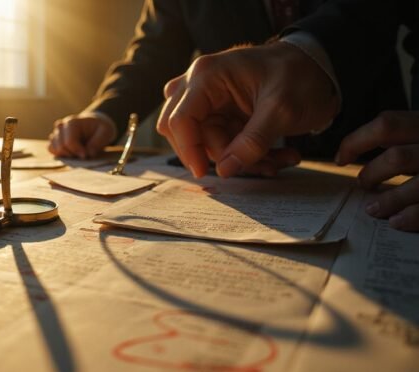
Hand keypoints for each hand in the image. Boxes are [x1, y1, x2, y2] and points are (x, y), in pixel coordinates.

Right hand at [48, 114, 116, 158]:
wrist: (95, 125)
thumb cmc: (101, 128)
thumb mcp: (106, 132)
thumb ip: (98, 142)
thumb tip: (88, 154)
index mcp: (73, 122)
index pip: (69, 142)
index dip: (77, 151)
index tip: (86, 155)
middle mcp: (62, 126)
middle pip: (60, 146)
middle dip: (72, 154)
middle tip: (83, 155)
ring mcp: (57, 132)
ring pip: (54, 147)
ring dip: (66, 154)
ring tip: (78, 153)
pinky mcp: (55, 140)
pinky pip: (51, 149)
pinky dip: (60, 154)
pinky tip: (71, 153)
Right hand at [157, 42, 339, 177]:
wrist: (321, 67)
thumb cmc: (301, 76)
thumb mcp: (282, 110)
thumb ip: (253, 141)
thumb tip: (225, 170)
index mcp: (207, 76)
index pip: (180, 119)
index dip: (188, 149)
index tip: (205, 173)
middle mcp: (200, 85)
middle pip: (184, 132)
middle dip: (216, 154)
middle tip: (245, 164)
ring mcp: (210, 100)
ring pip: (206, 142)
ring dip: (238, 158)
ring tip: (277, 160)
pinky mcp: (221, 113)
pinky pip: (222, 143)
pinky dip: (244, 154)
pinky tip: (275, 155)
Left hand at [336, 111, 418, 231]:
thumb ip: (408, 134)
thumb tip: (367, 145)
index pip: (386, 125)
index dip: (356, 141)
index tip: (341, 157)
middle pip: (397, 157)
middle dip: (372, 173)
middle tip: (362, 184)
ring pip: (416, 185)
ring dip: (388, 200)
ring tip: (372, 209)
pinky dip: (413, 216)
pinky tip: (397, 222)